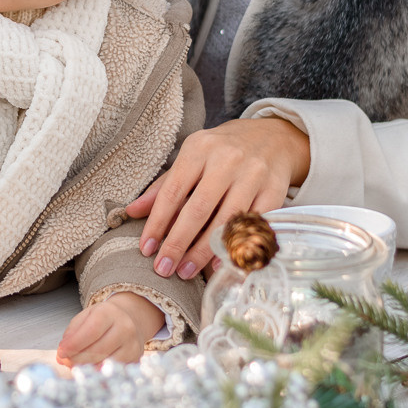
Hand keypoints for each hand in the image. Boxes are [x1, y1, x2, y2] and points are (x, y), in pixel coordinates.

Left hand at [56, 292, 162, 367]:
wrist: (131, 319)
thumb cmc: (104, 319)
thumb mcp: (86, 317)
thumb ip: (72, 333)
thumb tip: (62, 354)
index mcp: (109, 312)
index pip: (91, 331)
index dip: (74, 345)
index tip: (61, 353)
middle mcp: (125, 328)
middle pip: (98, 350)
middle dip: (77, 359)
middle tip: (65, 361)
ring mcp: (132, 345)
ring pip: (105, 363)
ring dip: (85, 368)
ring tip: (75, 365)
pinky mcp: (135, 359)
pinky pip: (112, 371)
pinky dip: (97, 373)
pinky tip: (89, 370)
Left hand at [125, 116, 310, 283]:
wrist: (273, 137)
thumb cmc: (223, 151)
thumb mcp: (192, 157)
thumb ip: (164, 186)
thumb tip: (132, 211)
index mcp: (199, 149)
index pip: (173, 191)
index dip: (157, 222)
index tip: (146, 248)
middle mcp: (227, 160)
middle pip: (198, 209)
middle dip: (178, 242)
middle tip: (163, 267)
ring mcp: (253, 175)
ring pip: (226, 220)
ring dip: (204, 251)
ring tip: (186, 271)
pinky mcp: (274, 191)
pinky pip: (254, 225)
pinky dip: (237, 247)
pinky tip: (222, 264)